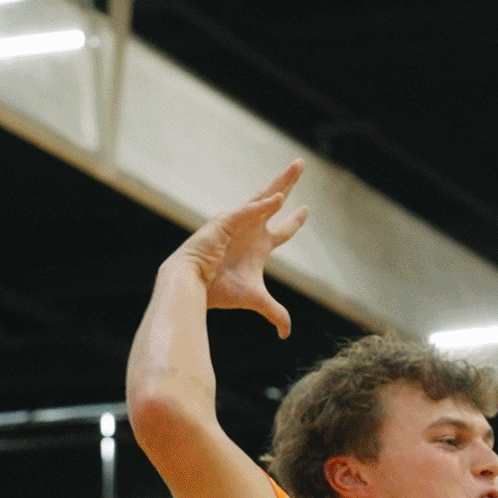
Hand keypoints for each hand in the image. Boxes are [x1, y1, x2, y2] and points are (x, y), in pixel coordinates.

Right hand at [170, 161, 311, 338]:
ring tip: (295, 167)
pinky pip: (247, 211)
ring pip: (263, 197)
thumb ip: (275, 312)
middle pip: (275, 201)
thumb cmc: (218, 290)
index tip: (306, 210)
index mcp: (259, 245)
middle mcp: (251, 230)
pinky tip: (279, 199)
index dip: (295, 220)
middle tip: (300, 164)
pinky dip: (262, 206)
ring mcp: (238, 223)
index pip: (283, 229)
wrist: (191, 285)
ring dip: (280, 182)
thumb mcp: (256, 299)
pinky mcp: (224, 222)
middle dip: (288, 183)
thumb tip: (287, 333)